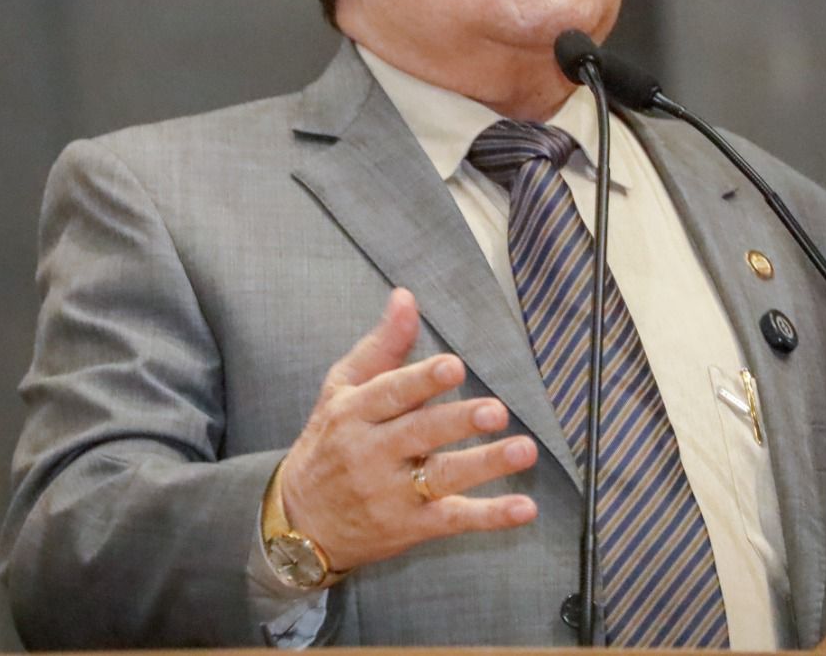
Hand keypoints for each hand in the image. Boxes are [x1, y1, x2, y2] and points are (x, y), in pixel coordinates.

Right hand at [279, 287, 538, 571]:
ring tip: (523, 450)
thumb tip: (406, 296)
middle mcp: (371, 454)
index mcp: (354, 414)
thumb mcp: (342, 391)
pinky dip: (490, 516)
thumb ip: (382, 346)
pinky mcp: (410, 527)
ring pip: (441, 477)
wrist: (301, 522)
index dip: (422, 380)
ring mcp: (391, 495)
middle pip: (418, 434)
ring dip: (485, 465)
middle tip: (496, 411)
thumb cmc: (329, 443)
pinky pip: (453, 520)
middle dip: (458, 422)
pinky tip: (524, 508)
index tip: (454, 366)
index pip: (390, 394)